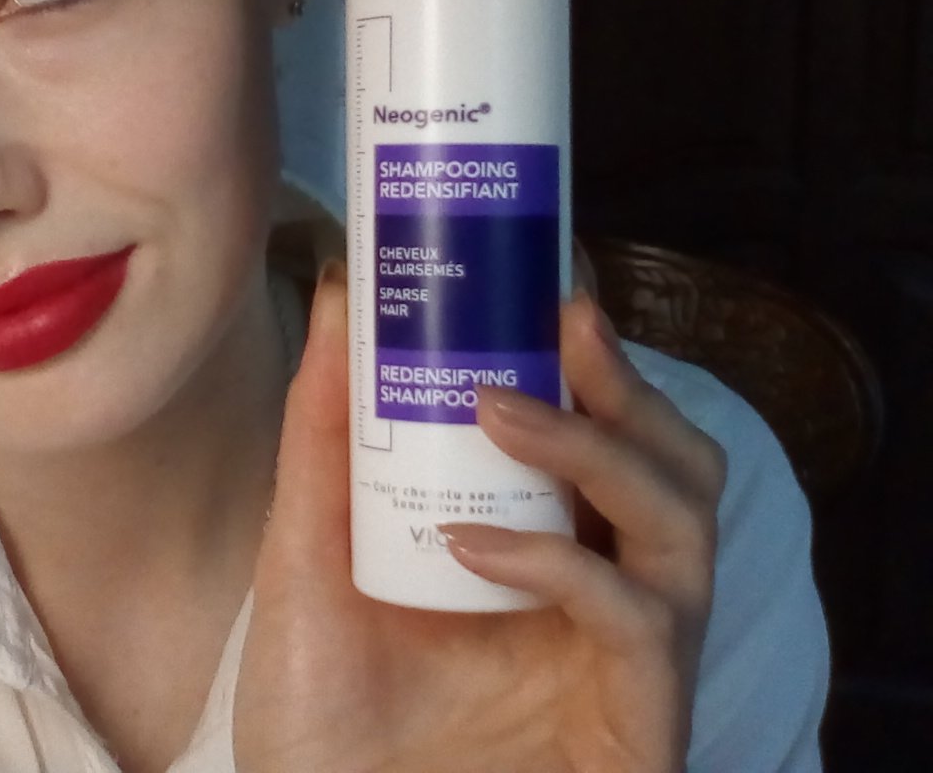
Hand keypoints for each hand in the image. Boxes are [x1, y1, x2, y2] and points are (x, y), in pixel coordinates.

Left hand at [234, 263, 726, 772]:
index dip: (594, 350)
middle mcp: (601, 590)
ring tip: (498, 408)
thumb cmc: (322, 703)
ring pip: (681, 523)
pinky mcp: (638, 723)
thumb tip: (338, 289)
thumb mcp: (310, 546)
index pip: (607, 429)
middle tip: (559, 319)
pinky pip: (635, 619)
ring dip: (597, 447)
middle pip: (675, 463)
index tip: (543, 269)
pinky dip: (557, 562)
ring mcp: (627, 658)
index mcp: (545, 542)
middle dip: (626, 383)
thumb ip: (327, 430)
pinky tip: (467, 541)